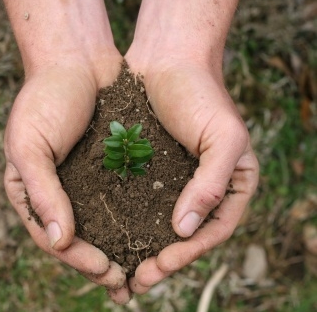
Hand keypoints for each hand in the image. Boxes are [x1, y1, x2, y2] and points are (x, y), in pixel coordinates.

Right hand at [3, 54, 133, 302]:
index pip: (51, 236)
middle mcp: (57, 191)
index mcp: (31, 191)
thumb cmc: (44, 98)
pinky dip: (133, 220)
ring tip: (141, 273)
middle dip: (100, 263)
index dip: (77, 257)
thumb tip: (58, 242)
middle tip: (125, 283)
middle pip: (77, 238)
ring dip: (119, 249)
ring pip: (102, 225)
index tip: (105, 269)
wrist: (75, 58)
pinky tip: (151, 235)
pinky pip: (121, 200)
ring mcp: (83, 181)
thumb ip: (42, 193)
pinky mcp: (109, 168)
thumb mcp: (29, 145)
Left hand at [123, 57, 258, 292]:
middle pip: (185, 236)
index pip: (214, 231)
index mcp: (232, 185)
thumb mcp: (222, 138)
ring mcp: (174, 181)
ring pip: (159, 225)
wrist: (167, 59)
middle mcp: (203, 187)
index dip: (190, 253)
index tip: (162, 266)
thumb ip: (213, 184)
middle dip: (163, 260)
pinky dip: (127, 224)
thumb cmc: (201, 94)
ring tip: (121, 272)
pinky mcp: (147, 171)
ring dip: (142, 250)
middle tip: (136, 281)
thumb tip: (184, 230)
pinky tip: (109, 238)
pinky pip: (138, 204)